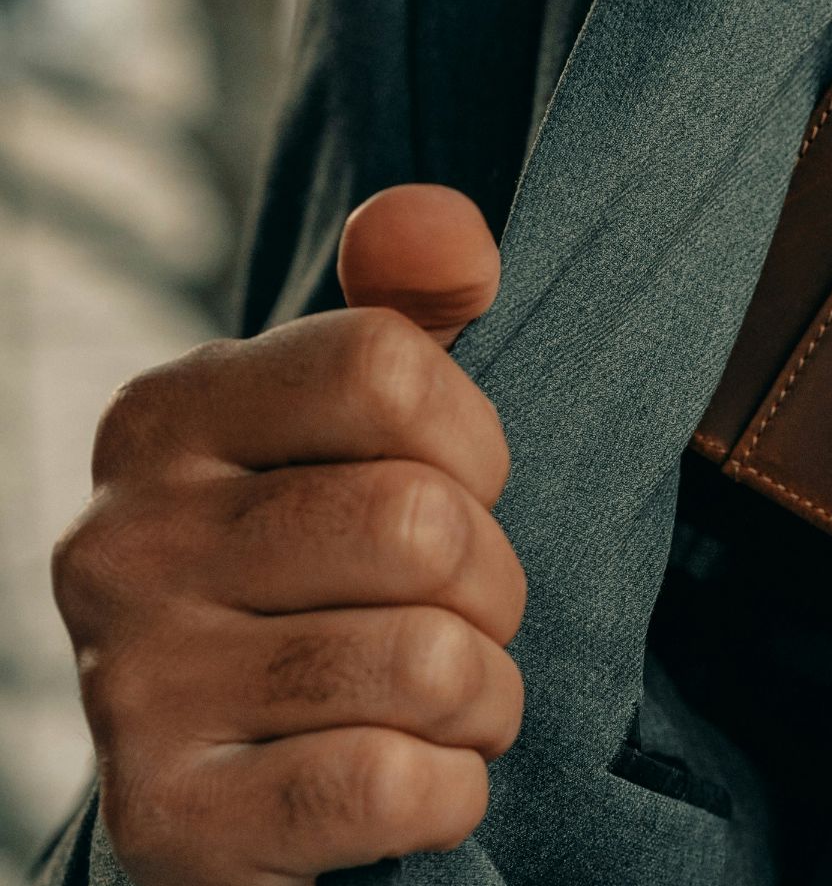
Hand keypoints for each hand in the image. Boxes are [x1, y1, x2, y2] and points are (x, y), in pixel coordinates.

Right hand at [52, 185, 522, 884]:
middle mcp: (119, 543)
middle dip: (491, 586)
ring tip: (429, 700)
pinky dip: (448, 789)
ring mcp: (130, 688)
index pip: (389, 370)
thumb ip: (404, 312)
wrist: (238, 779)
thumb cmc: (324, 577)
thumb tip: (446, 231)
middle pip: (424, 524)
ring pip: (430, 661)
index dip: (475, 446)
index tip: (454, 490)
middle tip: (450, 615)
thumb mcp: (354, 431)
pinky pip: (397, 787)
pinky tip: (404, 781)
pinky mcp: (169, 822)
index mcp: (164, 418)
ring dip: (481, 695)